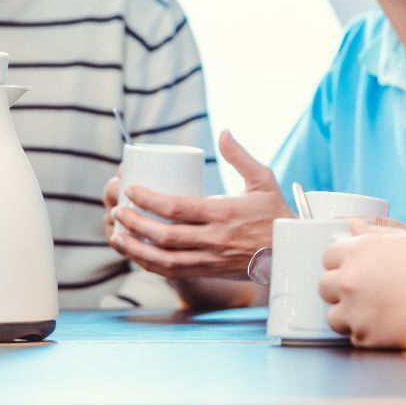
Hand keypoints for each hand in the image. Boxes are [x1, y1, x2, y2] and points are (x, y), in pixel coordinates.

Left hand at [107, 130, 293, 279]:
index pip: (177, 208)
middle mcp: (215, 239)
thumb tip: (223, 132)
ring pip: (164, 259)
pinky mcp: (208, 271)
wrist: (289, 252)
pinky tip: (136, 255)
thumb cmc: (275, 213)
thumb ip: (240, 156)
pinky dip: (150, 265)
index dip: (149, 200)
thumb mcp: (263, 180)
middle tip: (119, 212)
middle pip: (165, 235)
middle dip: (135, 224)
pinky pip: (173, 272)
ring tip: (116, 236)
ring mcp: (210, 259)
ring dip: (136, 249)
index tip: (132, 190)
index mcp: (224, 213)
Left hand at [319, 224, 405, 348]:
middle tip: (365, 292)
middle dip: (339, 288)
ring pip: (333, 315)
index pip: (328, 255)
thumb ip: (377, 231)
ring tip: (376, 312)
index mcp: (359, 250)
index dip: (342, 261)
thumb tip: (352, 226)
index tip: (354, 268)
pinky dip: (365, 333)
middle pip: (324, 285)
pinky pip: (353, 336)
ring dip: (348, 314)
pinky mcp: (365, 337)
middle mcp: (351, 279)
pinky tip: (387, 326)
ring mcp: (355, 311)